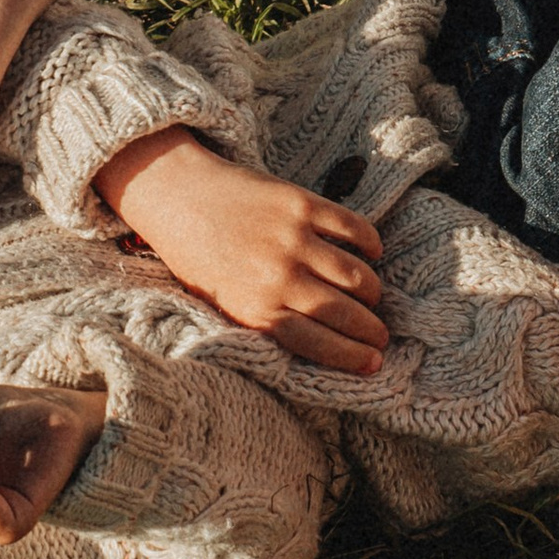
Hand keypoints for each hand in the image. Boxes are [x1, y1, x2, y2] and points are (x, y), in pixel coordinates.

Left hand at [95, 128, 388, 372]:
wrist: (179, 196)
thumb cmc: (197, 259)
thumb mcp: (223, 306)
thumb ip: (265, 324)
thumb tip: (320, 343)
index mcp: (256, 312)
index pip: (321, 345)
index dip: (354, 357)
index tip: (373, 362)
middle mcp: (278, 279)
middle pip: (345, 314)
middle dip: (372, 331)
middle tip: (380, 334)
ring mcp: (292, 239)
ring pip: (356, 276)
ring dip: (372, 291)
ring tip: (371, 295)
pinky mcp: (301, 204)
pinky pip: (354, 229)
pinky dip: (370, 244)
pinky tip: (370, 253)